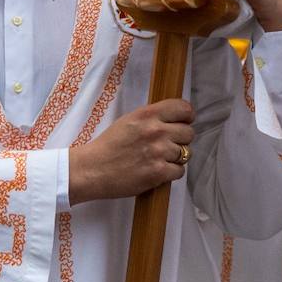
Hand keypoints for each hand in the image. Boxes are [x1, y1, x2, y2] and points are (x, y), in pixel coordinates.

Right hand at [68, 99, 194, 203]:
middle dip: (181, 139)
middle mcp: (156, 131)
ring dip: (175, 157)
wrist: (92, 170)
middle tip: (167, 145)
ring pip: (186, 153)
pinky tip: (158, 171)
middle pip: (188, 133)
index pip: (184, 109)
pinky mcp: (158, 172)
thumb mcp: (129, 120)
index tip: (183, 122)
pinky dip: (171, 173)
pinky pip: (180, 171)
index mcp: (147, 114)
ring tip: (159, 159)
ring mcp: (159, 152)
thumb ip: (152, 117)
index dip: (187, 117)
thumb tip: (176, 119)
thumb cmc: (109, 145)